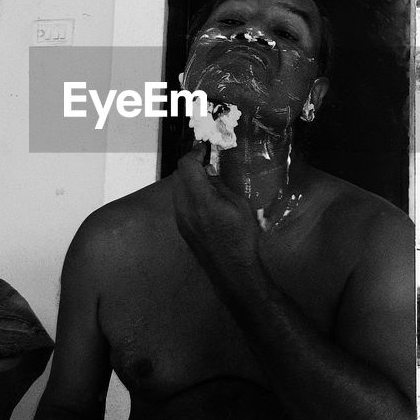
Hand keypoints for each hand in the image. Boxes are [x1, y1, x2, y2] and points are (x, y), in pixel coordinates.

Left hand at [172, 142, 260, 278]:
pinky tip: (205, 198)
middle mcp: (184, 207)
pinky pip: (180, 201)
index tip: (205, 149)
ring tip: (208, 179)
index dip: (194, 152)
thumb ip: (220, 185)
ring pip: (177, 188)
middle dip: (191, 164)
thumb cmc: (242, 237)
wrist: (233, 270)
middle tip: (208, 162)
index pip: (186, 165)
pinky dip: (189, 192)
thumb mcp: (238, 205)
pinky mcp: (182, 227)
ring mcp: (181, 219)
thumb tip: (209, 173)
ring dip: (189, 179)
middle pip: (178, 175)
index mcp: (200, 199)